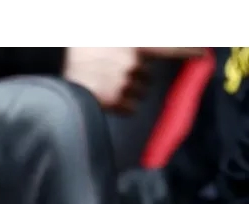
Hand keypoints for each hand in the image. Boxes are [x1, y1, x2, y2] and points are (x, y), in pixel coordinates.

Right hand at [63, 47, 204, 113]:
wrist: (55, 72)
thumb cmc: (78, 55)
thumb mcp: (104, 40)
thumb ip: (126, 47)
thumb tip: (140, 58)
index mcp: (132, 44)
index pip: (169, 47)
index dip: (188, 50)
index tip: (203, 55)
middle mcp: (132, 63)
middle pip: (147, 77)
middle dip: (133, 78)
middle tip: (109, 74)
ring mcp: (124, 83)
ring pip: (139, 94)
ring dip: (125, 93)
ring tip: (103, 86)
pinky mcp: (115, 101)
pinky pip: (129, 108)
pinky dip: (119, 106)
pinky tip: (102, 97)